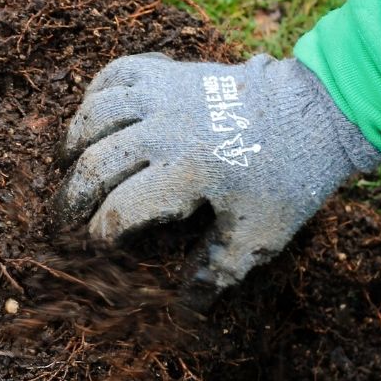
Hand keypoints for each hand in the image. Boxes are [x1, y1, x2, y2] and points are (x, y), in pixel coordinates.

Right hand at [56, 54, 380, 297]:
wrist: (314, 112)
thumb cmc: (288, 179)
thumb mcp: (261, 234)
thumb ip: (218, 269)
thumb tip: (187, 309)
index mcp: (188, 171)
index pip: (121, 208)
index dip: (101, 232)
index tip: (98, 243)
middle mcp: (167, 128)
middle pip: (95, 161)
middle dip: (73, 195)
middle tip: (66, 215)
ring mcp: (165, 94)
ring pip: (96, 112)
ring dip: (75, 140)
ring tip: (70, 162)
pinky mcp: (169, 71)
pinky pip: (116, 74)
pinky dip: (97, 93)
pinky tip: (96, 115)